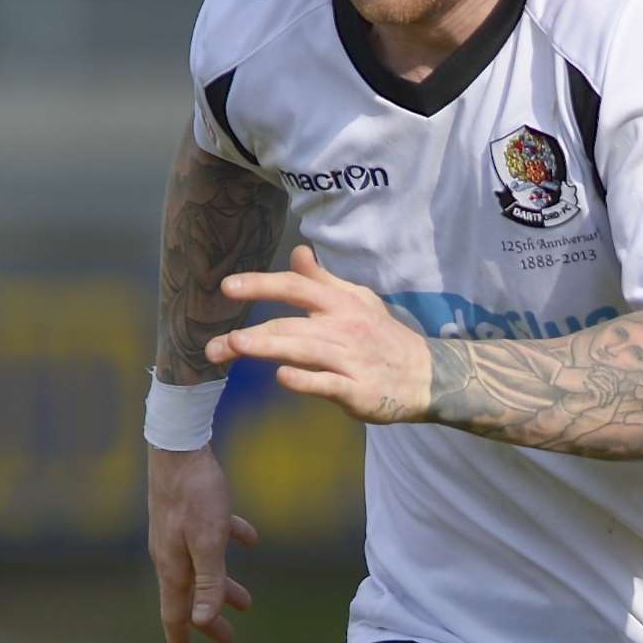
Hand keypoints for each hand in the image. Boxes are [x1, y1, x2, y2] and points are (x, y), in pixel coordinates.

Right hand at [147, 446, 257, 642]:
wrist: (178, 445)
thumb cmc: (195, 493)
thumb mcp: (208, 540)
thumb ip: (208, 581)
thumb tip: (202, 620)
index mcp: (173, 566)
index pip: (176, 615)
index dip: (181, 642)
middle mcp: (171, 553)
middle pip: (191, 596)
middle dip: (209, 619)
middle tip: (228, 636)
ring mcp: (178, 531)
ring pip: (202, 568)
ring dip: (223, 586)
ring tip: (246, 600)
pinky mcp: (189, 511)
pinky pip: (211, 535)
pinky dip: (229, 542)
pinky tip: (249, 538)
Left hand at [206, 245, 431, 423]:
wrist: (426, 375)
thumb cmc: (383, 337)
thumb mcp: (359, 301)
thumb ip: (324, 280)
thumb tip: (298, 252)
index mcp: (341, 303)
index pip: (296, 287)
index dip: (262, 285)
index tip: (227, 287)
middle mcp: (344, 327)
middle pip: (292, 324)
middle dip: (252, 332)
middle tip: (215, 344)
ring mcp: (351, 359)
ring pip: (304, 350)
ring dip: (268, 348)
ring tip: (235, 348)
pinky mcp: (358, 390)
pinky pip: (328, 383)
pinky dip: (306, 379)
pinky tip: (282, 376)